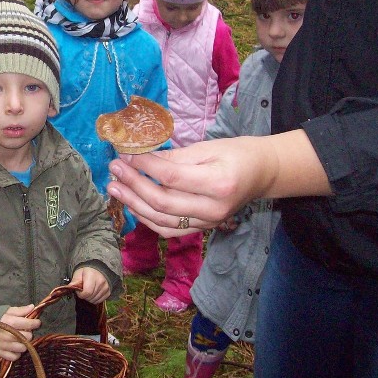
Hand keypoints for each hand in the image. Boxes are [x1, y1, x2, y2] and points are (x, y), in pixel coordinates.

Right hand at [0, 304, 40, 360]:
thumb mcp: (8, 311)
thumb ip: (21, 310)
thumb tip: (32, 307)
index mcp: (8, 322)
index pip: (27, 324)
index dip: (34, 323)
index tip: (37, 322)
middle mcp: (5, 335)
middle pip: (27, 337)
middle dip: (28, 333)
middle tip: (25, 331)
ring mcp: (2, 345)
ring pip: (22, 348)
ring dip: (23, 344)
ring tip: (20, 339)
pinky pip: (14, 357)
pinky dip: (16, 353)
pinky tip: (14, 347)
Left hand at [70, 267, 109, 303]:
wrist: (98, 269)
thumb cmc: (86, 271)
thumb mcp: (78, 273)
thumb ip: (74, 281)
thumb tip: (70, 288)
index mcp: (92, 275)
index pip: (87, 292)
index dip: (80, 294)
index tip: (79, 291)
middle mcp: (100, 281)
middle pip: (90, 297)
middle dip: (84, 296)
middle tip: (83, 290)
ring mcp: (106, 287)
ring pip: (95, 300)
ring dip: (89, 298)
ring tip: (88, 291)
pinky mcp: (108, 291)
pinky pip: (100, 300)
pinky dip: (95, 299)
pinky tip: (93, 293)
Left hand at [105, 132, 328, 237]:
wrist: (263, 174)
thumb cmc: (236, 154)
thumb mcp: (207, 148)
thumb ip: (173, 157)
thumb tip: (138, 158)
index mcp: (218, 183)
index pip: (172, 177)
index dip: (144, 167)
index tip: (125, 155)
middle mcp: (213, 209)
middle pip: (163, 202)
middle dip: (133, 185)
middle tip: (114, 170)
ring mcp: (208, 223)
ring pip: (162, 221)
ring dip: (134, 204)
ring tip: (114, 188)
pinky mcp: (202, 229)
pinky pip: (169, 230)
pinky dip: (147, 219)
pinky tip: (132, 204)